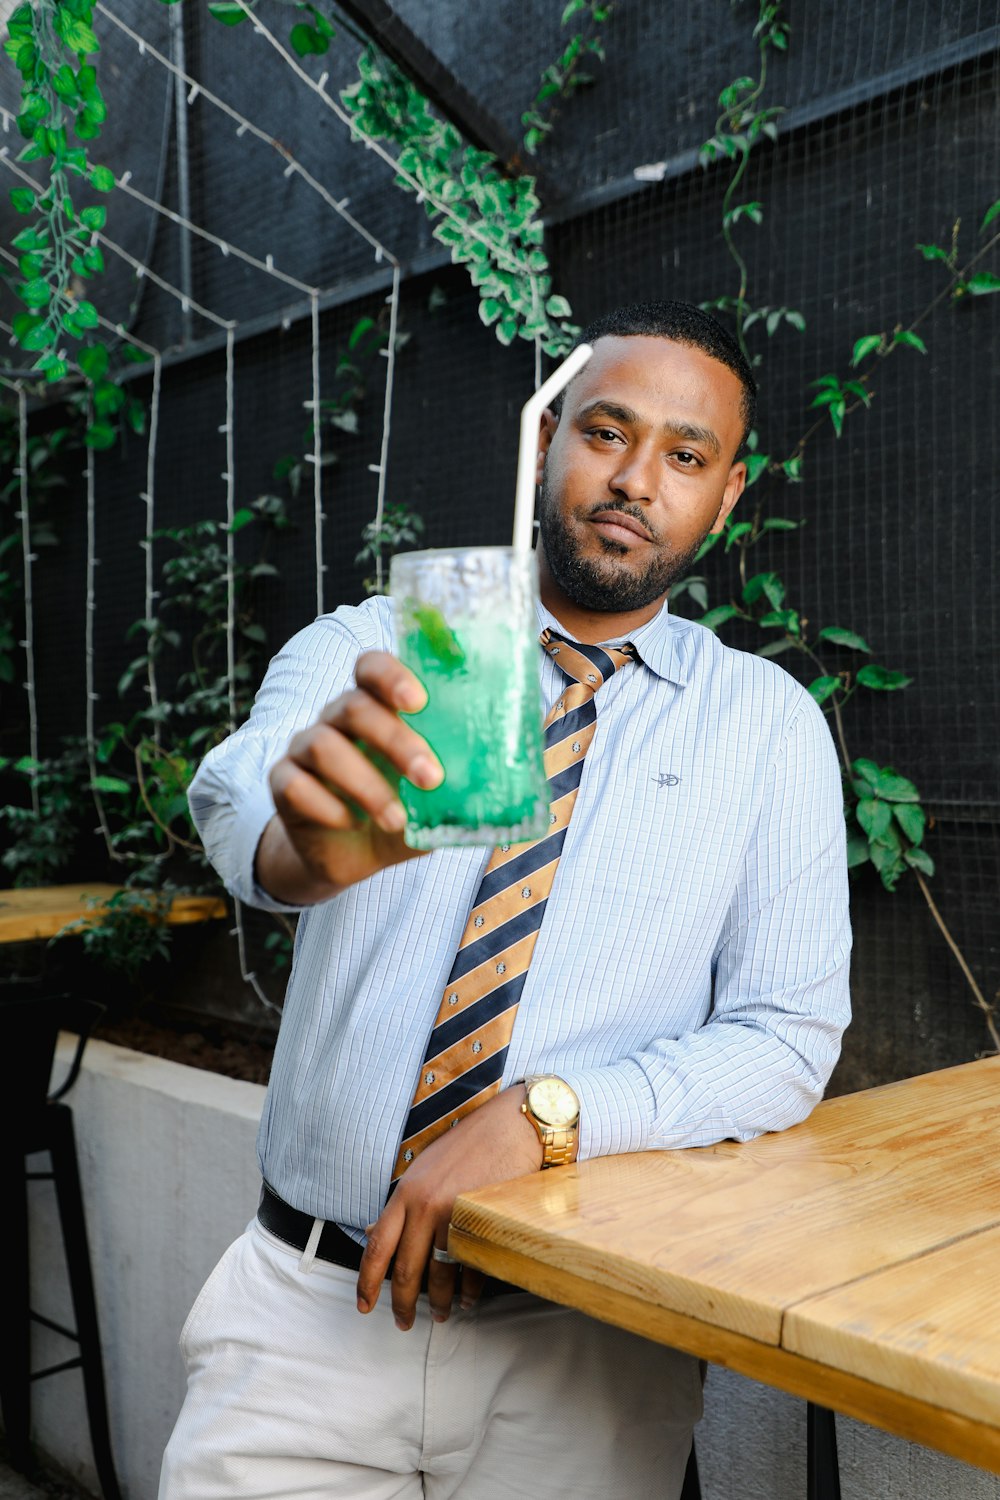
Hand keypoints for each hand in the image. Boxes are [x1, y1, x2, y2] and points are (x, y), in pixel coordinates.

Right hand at [259, 651, 443, 901]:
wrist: (350, 855)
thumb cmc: (401, 811)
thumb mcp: (437, 798)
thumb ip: (464, 781)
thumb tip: (514, 778)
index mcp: (377, 707)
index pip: (372, 667)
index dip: (392, 675)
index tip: (419, 701)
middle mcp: (337, 718)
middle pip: (354, 706)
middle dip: (396, 740)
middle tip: (431, 777)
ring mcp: (305, 748)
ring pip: (323, 746)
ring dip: (366, 784)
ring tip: (396, 820)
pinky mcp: (283, 783)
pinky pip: (295, 785)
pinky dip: (328, 807)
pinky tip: (351, 824)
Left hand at [357, 1086, 542, 1329]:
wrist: (512, 1126)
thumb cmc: (468, 1146)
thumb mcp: (424, 1169)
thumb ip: (402, 1203)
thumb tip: (372, 1233)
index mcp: (406, 1193)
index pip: (377, 1245)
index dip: (367, 1281)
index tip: (364, 1305)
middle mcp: (425, 1205)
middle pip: (406, 1269)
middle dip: (403, 1303)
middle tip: (404, 1322)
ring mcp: (454, 1214)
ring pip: (439, 1273)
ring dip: (439, 1301)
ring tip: (442, 1315)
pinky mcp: (482, 1221)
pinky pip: (471, 1267)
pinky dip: (469, 1289)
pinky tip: (468, 1299)